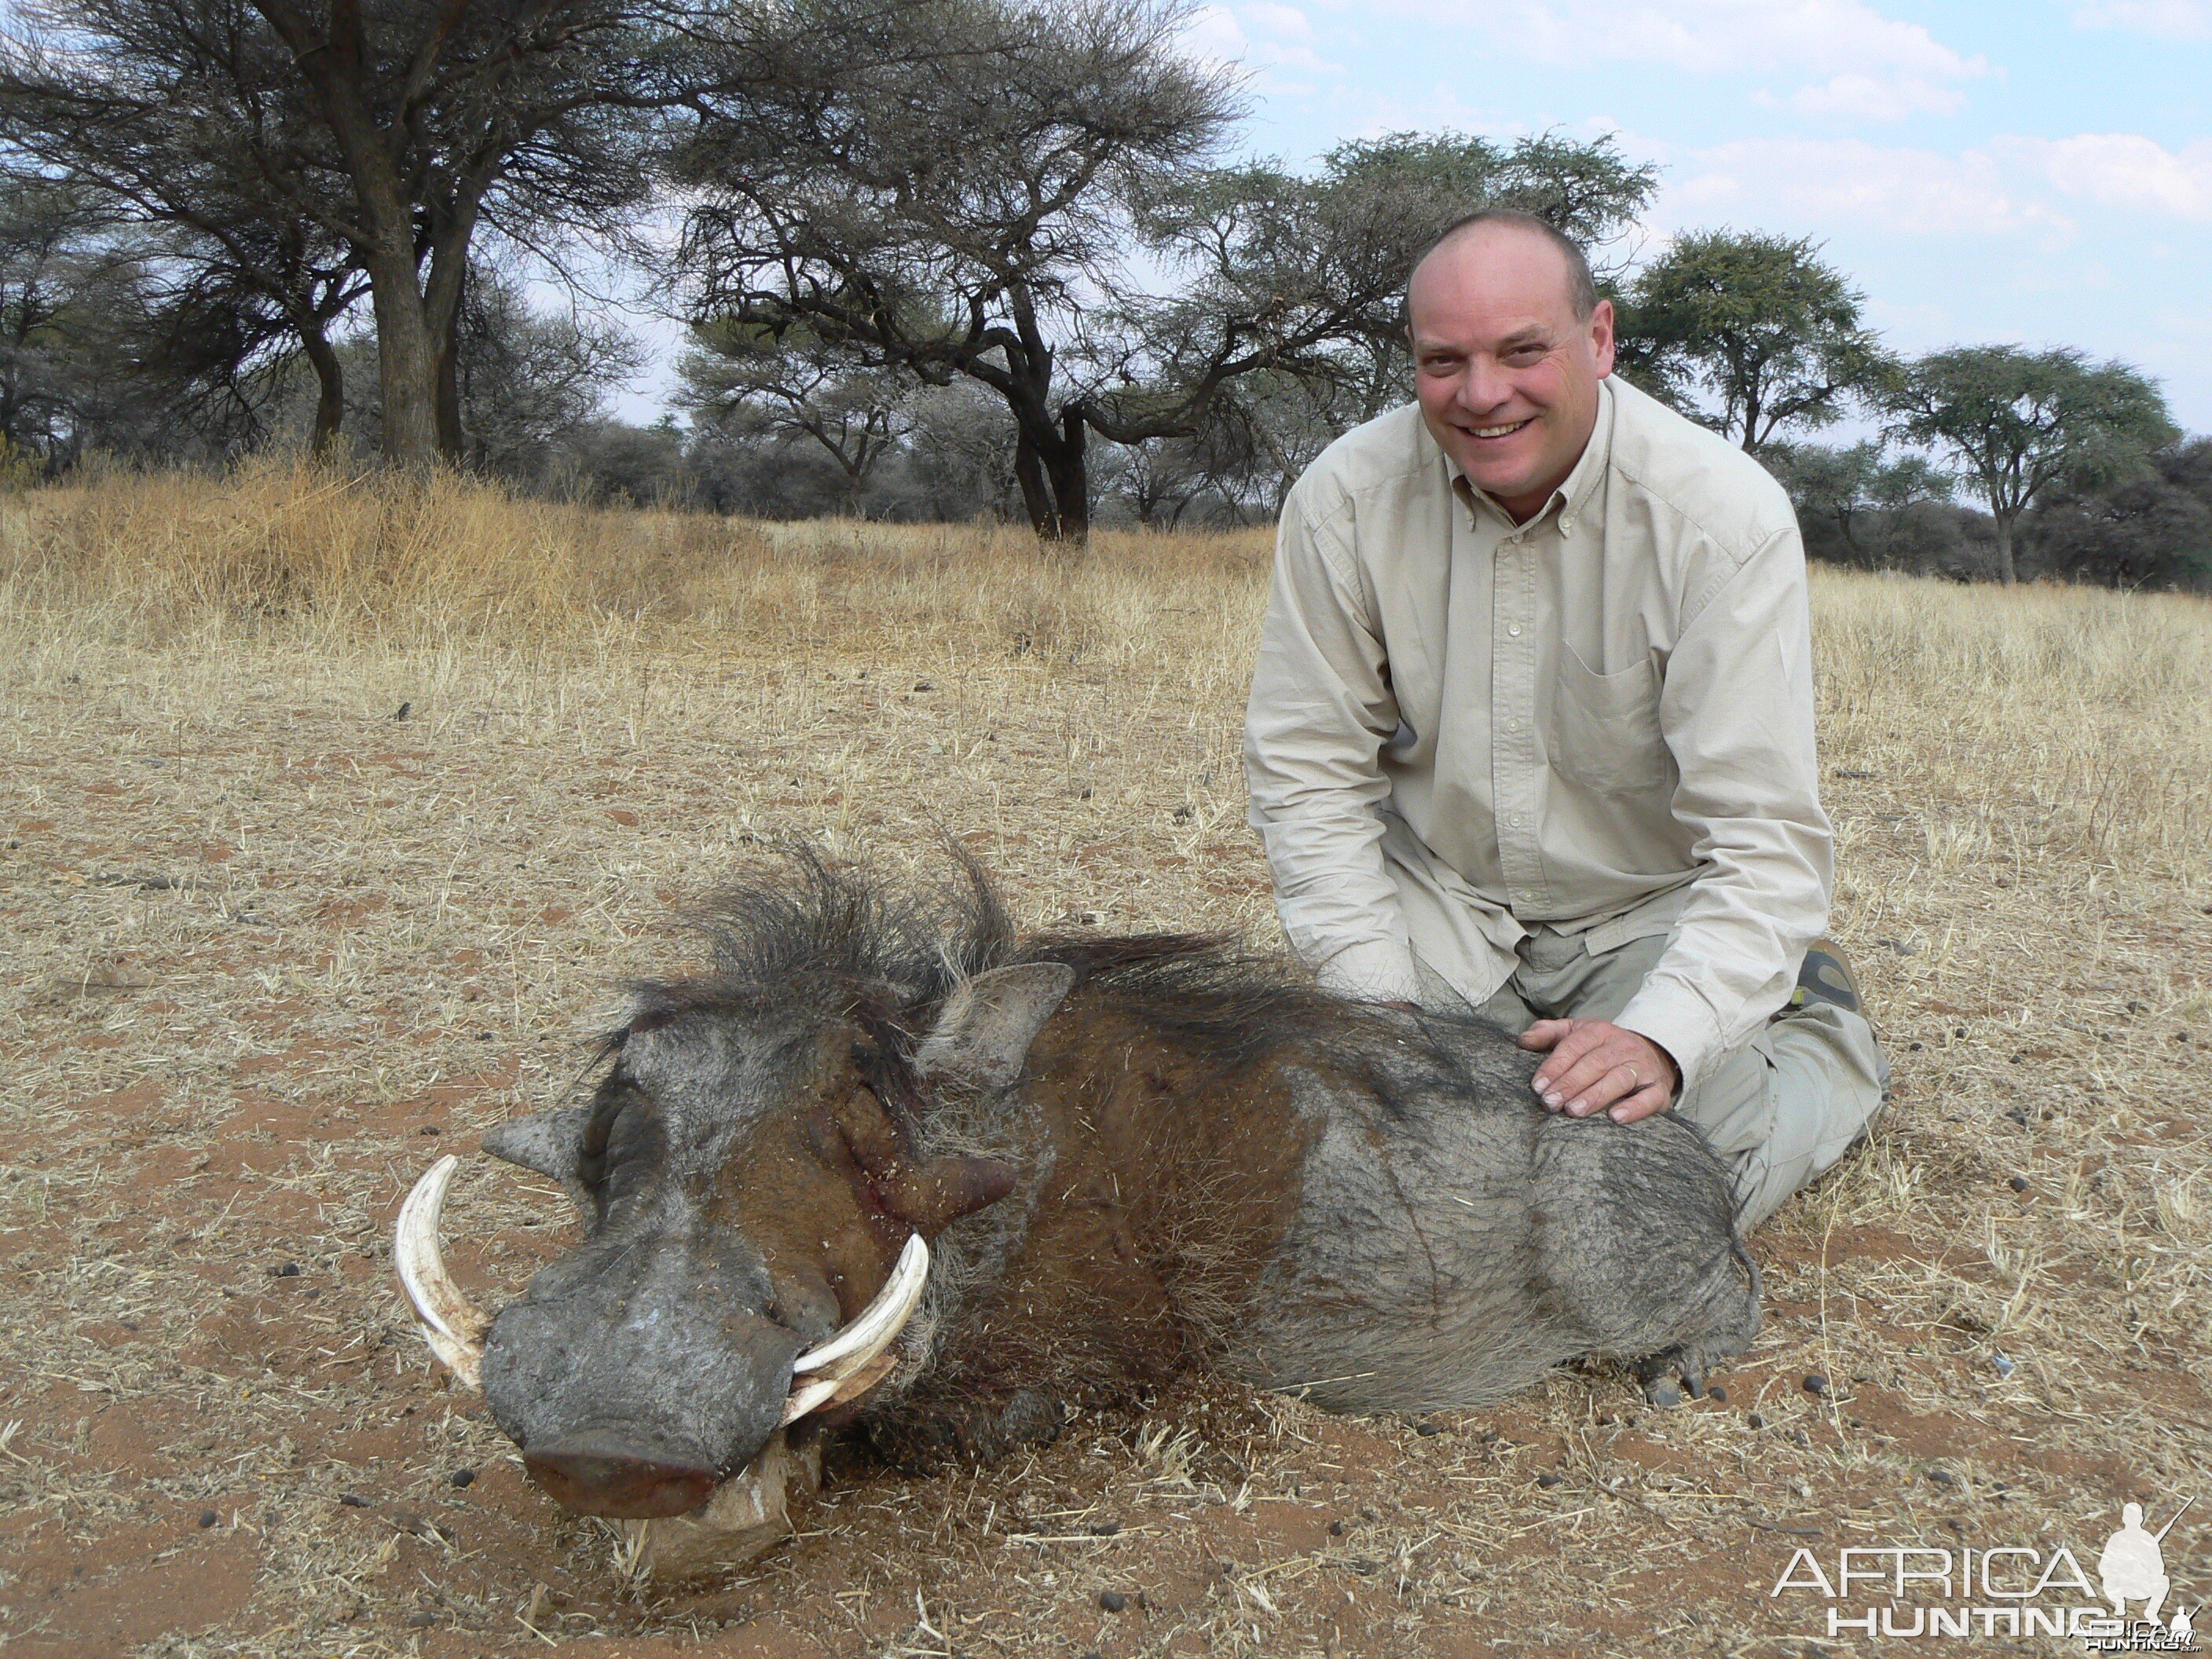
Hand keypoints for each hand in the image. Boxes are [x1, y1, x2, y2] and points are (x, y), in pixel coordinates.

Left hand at [1519, 1018, 1678, 1123]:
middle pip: (1594, 1064)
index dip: (1555, 1066)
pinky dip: (1634, 1108)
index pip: (1574, 1046)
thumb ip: (1548, 1033)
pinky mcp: (1658, 1089)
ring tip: (1574, 1111)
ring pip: (1618, 1079)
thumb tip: (1522, 1041)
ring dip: (1595, 1095)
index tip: (1538, 1086)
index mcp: (1598, 1031)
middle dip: (1570, 1084)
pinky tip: (1616, 1118)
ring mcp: (1642, 1067)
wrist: (1654, 1054)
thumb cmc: (1604, 1048)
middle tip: (1551, 1103)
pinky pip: (1649, 1098)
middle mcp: (1621, 1047)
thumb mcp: (1576, 1032)